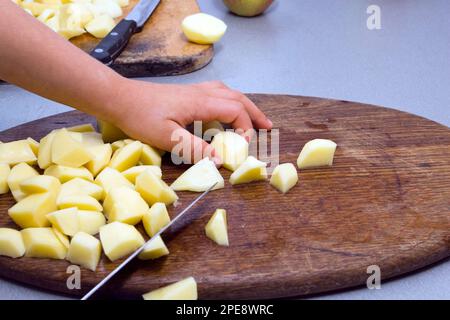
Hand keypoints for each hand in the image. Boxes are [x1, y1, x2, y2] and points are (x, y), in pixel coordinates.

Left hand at [108, 79, 272, 163]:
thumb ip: (194, 149)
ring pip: (228, 93)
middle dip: (254, 114)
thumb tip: (219, 160)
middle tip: (268, 127)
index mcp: (200, 103)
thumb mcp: (166, 138)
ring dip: (244, 105)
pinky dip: (230, 100)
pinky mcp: (187, 93)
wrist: (119, 98)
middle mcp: (202, 93)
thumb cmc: (140, 117)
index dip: (245, 128)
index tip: (243, 147)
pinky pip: (217, 92)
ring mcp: (194, 91)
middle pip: (237, 99)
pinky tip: (226, 108)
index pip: (235, 111)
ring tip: (254, 118)